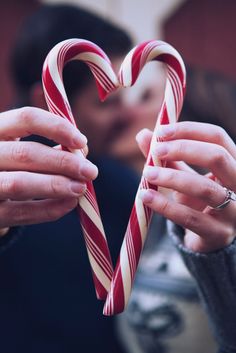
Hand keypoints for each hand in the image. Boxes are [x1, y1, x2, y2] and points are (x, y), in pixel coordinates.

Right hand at [0, 107, 96, 229]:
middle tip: (90, 172)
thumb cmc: (13, 168)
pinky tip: (70, 203)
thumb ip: (52, 148)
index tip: (82, 141)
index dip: (57, 128)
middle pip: (26, 153)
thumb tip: (82, 152)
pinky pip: (21, 213)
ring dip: (56, 185)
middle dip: (64, 163)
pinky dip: (49, 209)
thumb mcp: (25, 151)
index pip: (26, 118)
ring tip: (81, 188)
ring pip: (20, 184)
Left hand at [137, 121, 235, 251]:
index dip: (189, 130)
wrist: (207, 239)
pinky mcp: (218, 234)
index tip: (161, 131)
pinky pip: (190, 218)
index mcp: (234, 163)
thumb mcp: (182, 174)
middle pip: (217, 157)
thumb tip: (142, 134)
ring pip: (204, 188)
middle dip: (183, 150)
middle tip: (156, 150)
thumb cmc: (196, 200)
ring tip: (148, 173)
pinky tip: (146, 196)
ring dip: (172, 178)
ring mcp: (234, 211)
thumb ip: (165, 157)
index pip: (217, 137)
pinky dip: (165, 206)